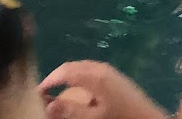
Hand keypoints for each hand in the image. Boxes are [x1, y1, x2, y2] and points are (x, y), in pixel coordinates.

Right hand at [40, 62, 165, 118]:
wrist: (147, 118)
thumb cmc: (119, 117)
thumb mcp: (92, 118)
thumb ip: (70, 111)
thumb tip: (47, 104)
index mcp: (96, 75)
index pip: (66, 70)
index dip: (49, 80)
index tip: (35, 92)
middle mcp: (102, 68)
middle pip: (73, 67)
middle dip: (57, 77)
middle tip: (42, 93)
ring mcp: (110, 72)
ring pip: (82, 68)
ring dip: (67, 77)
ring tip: (54, 92)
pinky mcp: (114, 78)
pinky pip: (91, 72)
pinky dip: (78, 78)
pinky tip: (75, 92)